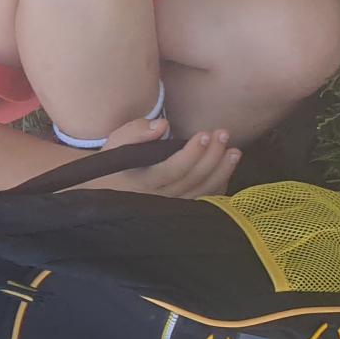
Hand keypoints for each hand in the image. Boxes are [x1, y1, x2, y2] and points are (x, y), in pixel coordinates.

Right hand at [71, 121, 241, 197]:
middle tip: (223, 134)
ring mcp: (170, 207)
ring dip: (221, 171)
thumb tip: (163, 126)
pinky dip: (219, 186)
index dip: (192, 153)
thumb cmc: (115, 161)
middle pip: (192, 179)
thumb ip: (136, 132)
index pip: (173, 169)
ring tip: (234, 151)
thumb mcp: (117, 142)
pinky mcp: (179, 211)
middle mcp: (158, 198)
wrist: (105, 188)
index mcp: (142, 181)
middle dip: (212, 156)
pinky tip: (227, 170)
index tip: (204, 134)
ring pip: (202, 192)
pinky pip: (204, 202)